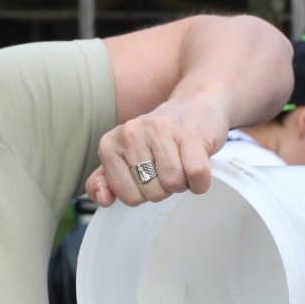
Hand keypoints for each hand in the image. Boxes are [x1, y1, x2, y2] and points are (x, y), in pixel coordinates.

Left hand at [85, 90, 227, 206]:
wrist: (195, 104)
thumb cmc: (160, 138)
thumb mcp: (126, 157)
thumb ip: (106, 180)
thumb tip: (104, 199)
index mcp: (110, 144)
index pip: (127, 196)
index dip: (144, 194)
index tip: (149, 174)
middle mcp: (131, 133)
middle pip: (151, 193)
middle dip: (165, 188)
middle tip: (169, 165)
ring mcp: (161, 130)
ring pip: (174, 184)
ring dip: (184, 182)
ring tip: (182, 162)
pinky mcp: (191, 133)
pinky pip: (196, 174)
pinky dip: (201, 180)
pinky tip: (197, 164)